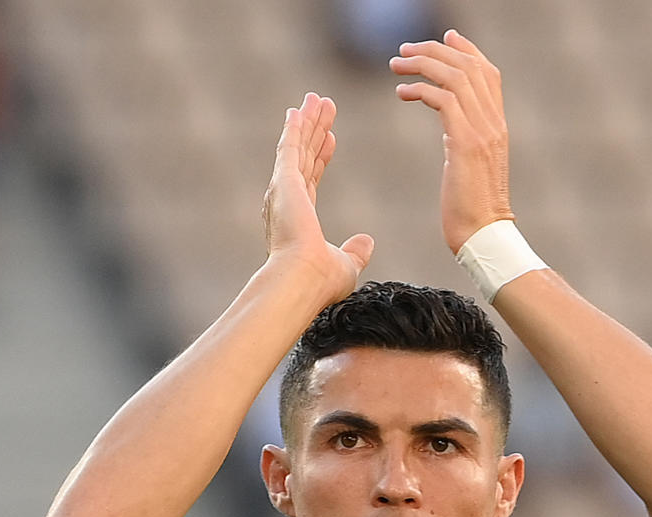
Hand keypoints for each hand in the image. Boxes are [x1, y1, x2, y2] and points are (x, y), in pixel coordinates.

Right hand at [263, 92, 373, 303]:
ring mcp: (283, 190)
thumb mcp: (346, 264)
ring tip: (316, 99)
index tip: (331, 138)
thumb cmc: (321, 281)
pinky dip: (294, 128)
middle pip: (304, 157)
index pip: (312, 179)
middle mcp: (287, 202)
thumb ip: (354, 251)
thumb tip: (368, 242)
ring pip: (298, 147)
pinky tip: (298, 110)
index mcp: (300, 219)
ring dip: (307, 122)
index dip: (322, 157)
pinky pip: (290, 148)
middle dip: (314, 131)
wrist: (303, 279)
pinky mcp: (283, 182)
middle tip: (322, 107)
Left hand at [391, 30, 514, 253]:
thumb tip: (452, 128)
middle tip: (404, 50)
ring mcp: (483, 131)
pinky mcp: (466, 143)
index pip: (488, 72)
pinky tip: (402, 92)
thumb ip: (466, 139)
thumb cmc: (472, 210)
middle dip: (435, 50)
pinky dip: (420, 89)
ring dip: (422, 64)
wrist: (483, 236)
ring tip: (396, 64)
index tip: (443, 37)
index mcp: (498, 125)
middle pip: (469, 66)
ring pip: (455, 77)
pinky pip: (443, 100)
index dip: (466, 49)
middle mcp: (494, 122)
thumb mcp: (472, 166)